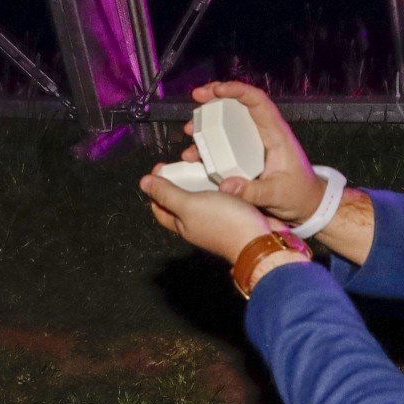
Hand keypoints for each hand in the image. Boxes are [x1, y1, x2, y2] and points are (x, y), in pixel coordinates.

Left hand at [139, 167, 281, 263]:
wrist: (260, 240)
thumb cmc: (224, 224)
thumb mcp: (189, 205)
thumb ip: (167, 194)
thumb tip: (144, 183)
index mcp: (182, 224)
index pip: (160, 207)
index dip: (155, 188)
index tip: (161, 167)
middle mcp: (197, 223)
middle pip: (181, 201)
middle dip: (179, 181)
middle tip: (184, 163)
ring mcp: (217, 219)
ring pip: (204, 197)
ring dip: (202, 181)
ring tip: (206, 164)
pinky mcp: (235, 214)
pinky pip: (223, 196)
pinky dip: (222, 184)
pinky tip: (227, 174)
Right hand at [183, 81, 324, 224]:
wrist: (306, 206)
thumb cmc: (299, 195)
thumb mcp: (276, 195)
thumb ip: (252, 191)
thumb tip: (225, 186)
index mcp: (276, 134)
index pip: (258, 102)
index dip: (238, 91)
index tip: (217, 90)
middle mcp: (263, 133)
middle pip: (239, 105)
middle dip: (216, 97)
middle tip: (197, 96)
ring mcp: (253, 144)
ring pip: (228, 124)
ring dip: (208, 123)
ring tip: (190, 130)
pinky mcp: (246, 156)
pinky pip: (224, 144)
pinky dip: (208, 146)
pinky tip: (194, 155)